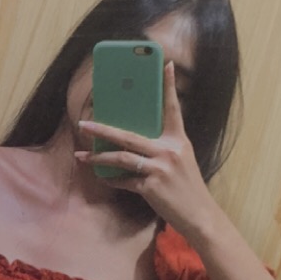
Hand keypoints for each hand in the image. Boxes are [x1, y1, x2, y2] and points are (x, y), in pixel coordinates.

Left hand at [77, 61, 216, 240]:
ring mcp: (159, 169)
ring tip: (81, 157)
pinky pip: (124, 180)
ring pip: (121, 158)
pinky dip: (111, 179)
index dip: (169, 87)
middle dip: (102, 130)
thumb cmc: (187, 186)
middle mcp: (169, 150)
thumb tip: (134, 139)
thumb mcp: (182, 159)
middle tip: (83, 125)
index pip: (172, 109)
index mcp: (179, 140)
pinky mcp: (151, 187)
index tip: (166, 65)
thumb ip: (163, 147)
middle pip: (128, 135)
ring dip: (98, 158)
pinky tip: (102, 177)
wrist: (199, 214)